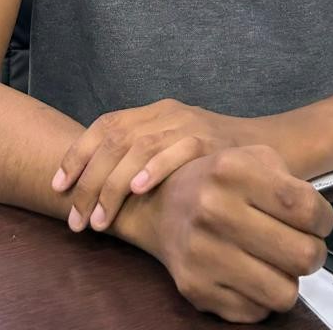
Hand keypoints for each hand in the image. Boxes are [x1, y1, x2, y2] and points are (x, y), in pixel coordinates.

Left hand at [52, 97, 262, 231]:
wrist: (274, 147)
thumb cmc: (219, 157)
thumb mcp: (177, 147)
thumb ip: (144, 155)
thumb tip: (97, 187)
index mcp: (155, 111)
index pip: (105, 125)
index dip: (77, 153)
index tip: (57, 186)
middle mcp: (168, 112)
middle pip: (114, 139)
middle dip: (88, 181)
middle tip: (77, 221)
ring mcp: (190, 123)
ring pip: (138, 147)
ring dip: (113, 186)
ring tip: (99, 220)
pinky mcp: (212, 139)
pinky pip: (177, 150)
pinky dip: (154, 168)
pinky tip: (137, 190)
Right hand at [120, 144, 332, 322]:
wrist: (160, 207)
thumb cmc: (218, 180)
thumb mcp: (251, 157)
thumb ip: (288, 178)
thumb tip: (317, 220)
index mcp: (232, 171)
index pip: (307, 208)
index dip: (324, 220)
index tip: (318, 221)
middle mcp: (214, 210)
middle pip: (303, 255)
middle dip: (313, 252)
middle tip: (301, 244)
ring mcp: (203, 254)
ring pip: (284, 292)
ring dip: (287, 279)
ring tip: (275, 261)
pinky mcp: (196, 289)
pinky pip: (256, 312)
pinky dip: (260, 297)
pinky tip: (249, 273)